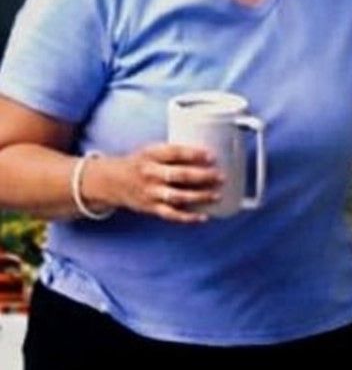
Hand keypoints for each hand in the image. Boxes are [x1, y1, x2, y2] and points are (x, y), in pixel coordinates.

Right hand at [89, 144, 223, 222]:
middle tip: (220, 176)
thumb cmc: (140, 164)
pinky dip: (188, 218)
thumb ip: (174, 153)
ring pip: (177, 196)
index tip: (212, 156)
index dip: (194, 154)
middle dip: (202, 176)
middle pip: (179, 175)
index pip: (174, 153)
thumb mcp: (152, 151)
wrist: (113, 181)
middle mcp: (150, 173)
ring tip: (216, 195)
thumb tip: (208, 155)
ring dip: (199, 196)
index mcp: (151, 155)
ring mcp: (150, 192)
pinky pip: (171, 215)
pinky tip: (203, 217)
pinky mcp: (151, 208)